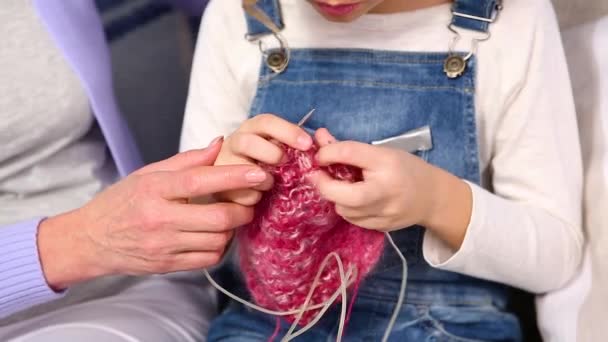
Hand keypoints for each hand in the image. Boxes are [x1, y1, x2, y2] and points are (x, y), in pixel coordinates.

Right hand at [37, 137, 268, 289]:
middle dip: (243, 209)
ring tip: (230, 217)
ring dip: (232, 228)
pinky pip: (208, 258)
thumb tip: (219, 144)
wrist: (91, 240)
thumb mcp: (147, 173)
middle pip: (217, 217)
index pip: (199, 181)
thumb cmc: (122, 202)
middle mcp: (159, 219)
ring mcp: (163, 246)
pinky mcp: (168, 266)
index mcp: (153, 190)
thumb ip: (186, 161)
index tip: (259, 174)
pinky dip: (220, 246)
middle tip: (249, 200)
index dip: (233, 177)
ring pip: (217, 240)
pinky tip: (215, 235)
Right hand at [214, 114, 312, 205]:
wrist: (237, 185)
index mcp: (252, 129)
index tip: (307, 145)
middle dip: (270, 154)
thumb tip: (314, 145)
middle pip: (247, 142)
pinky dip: (254, 197)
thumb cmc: (265, 163)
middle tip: (284, 163)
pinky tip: (258, 196)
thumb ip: (292, 145)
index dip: (288, 131)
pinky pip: (240, 193)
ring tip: (270, 184)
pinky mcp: (219, 186)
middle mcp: (235, 142)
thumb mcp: (277, 149)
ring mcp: (224, 163)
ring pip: (240, 169)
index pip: (267, 122)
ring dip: (262, 179)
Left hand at [310, 129, 471, 248]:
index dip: (327, 153)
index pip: (349, 153)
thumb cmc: (405, 169)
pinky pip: (353, 219)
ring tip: (341, 186)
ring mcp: (384, 213)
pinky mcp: (381, 227)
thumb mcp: (381, 153)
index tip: (318, 155)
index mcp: (387, 163)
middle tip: (317, 175)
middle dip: (324, 185)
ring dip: (335, 197)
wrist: (432, 197)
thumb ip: (348, 148)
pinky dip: (347, 208)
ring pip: (344, 209)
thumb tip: (318, 138)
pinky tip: (354, 199)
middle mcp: (386, 190)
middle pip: (342, 194)